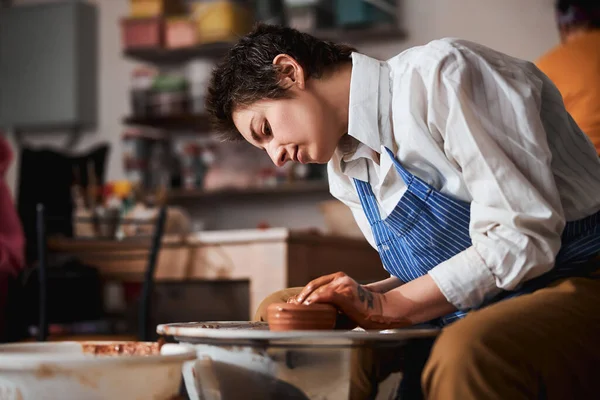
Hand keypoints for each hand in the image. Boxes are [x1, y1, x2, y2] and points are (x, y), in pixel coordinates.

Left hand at [291, 272, 411, 329]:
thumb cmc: (359, 310)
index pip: (315, 283)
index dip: (304, 292)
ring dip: (306, 299)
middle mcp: (340, 279)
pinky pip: (326, 295)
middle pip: (314, 286)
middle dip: (302, 296)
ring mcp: (343, 285)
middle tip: (294, 306)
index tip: (295, 302)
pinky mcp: (345, 294)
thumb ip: (327, 302)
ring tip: (298, 308)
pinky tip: (308, 306)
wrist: (378, 311)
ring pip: (318, 290)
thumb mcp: (341, 302)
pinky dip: (315, 299)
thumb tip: (308, 309)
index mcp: (339, 278)